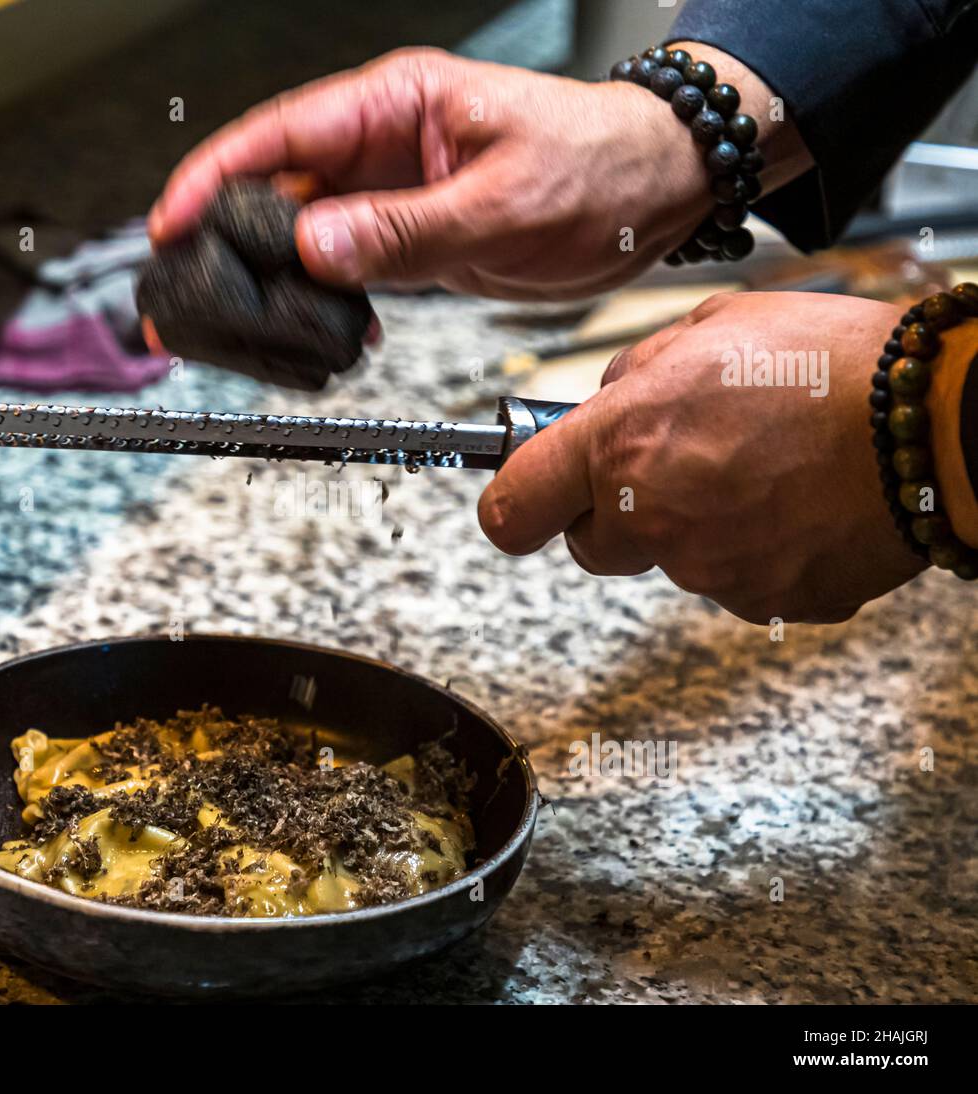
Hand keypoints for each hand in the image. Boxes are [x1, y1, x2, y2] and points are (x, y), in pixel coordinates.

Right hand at [149, 47, 804, 299]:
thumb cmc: (597, 169)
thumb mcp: (501, 203)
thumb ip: (404, 229)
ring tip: (229, 324)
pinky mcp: (408, 235)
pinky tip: (310, 329)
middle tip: (181, 294)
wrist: (654, 194)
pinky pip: (344, 265)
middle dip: (222, 237)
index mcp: (398, 104)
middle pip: (277, 186)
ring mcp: (392, 192)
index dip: (216, 177)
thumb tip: (313, 248)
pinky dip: (319, 299)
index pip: (284, 134)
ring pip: (304, 233)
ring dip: (265, 277)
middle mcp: (384, 144)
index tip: (170, 221)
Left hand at [477, 292, 925, 623]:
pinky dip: (754, 550)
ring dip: (694, 524)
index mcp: (623, 444)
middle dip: (612, 513)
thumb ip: (631, 376)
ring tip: (759, 468)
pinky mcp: (769, 601)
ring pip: (670, 558)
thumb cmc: (829, 361)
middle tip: (672, 467)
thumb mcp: (706, 331)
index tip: (518, 505)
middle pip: (590, 546)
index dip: (511, 510)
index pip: (513, 510)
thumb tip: (601, 406)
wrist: (937, 419)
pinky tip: (793, 503)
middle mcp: (654, 516)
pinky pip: (737, 581)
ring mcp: (712, 569)